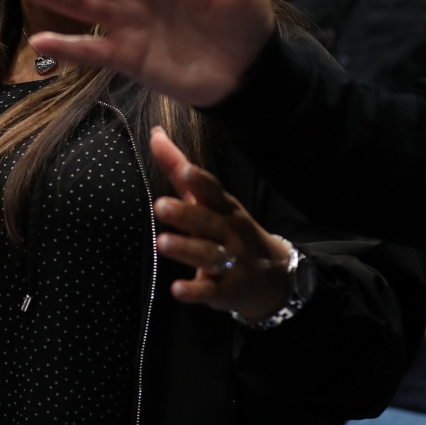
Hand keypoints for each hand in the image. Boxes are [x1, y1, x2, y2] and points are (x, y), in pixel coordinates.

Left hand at [150, 128, 292, 320]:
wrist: (271, 275)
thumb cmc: (228, 228)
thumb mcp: (209, 199)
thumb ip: (178, 167)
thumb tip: (155, 134)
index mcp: (223, 207)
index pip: (213, 192)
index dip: (200, 181)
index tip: (184, 170)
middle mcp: (228, 232)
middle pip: (207, 221)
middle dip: (185, 213)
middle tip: (160, 206)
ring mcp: (230, 262)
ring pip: (207, 254)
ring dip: (185, 249)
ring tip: (162, 243)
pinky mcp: (226, 290)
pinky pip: (210, 291)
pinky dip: (195, 291)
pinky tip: (177, 290)